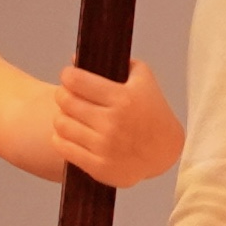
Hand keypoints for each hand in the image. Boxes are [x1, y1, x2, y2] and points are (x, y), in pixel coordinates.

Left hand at [53, 60, 183, 188]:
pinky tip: (70, 133)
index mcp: (122, 98)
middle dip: (63, 94)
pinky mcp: (99, 167)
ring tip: (70, 115)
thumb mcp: (143, 80)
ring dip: (62, 116)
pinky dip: (60, 138)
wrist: (164, 152)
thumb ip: (118, 62)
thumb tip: (76, 59)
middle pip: (65, 101)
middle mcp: (112, 123)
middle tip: (68, 95)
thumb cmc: (152, 112)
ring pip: (61, 124)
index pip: (76, 81)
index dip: (68, 75)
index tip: (69, 77)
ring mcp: (105, 147)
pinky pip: (63, 147)